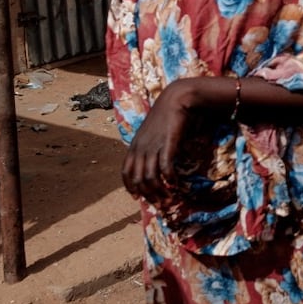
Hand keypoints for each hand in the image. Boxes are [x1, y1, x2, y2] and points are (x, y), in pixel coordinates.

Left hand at [121, 80, 195, 203]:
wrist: (176, 98)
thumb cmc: (167, 115)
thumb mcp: (152, 132)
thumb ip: (150, 146)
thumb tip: (153, 161)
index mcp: (134, 146)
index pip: (126, 172)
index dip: (130, 187)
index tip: (137, 197)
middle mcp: (140, 148)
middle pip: (138, 179)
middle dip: (147, 195)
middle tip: (159, 204)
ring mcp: (153, 146)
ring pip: (150, 177)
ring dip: (159, 192)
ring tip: (169, 200)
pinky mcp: (167, 145)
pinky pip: (165, 168)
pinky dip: (170, 179)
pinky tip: (176, 184)